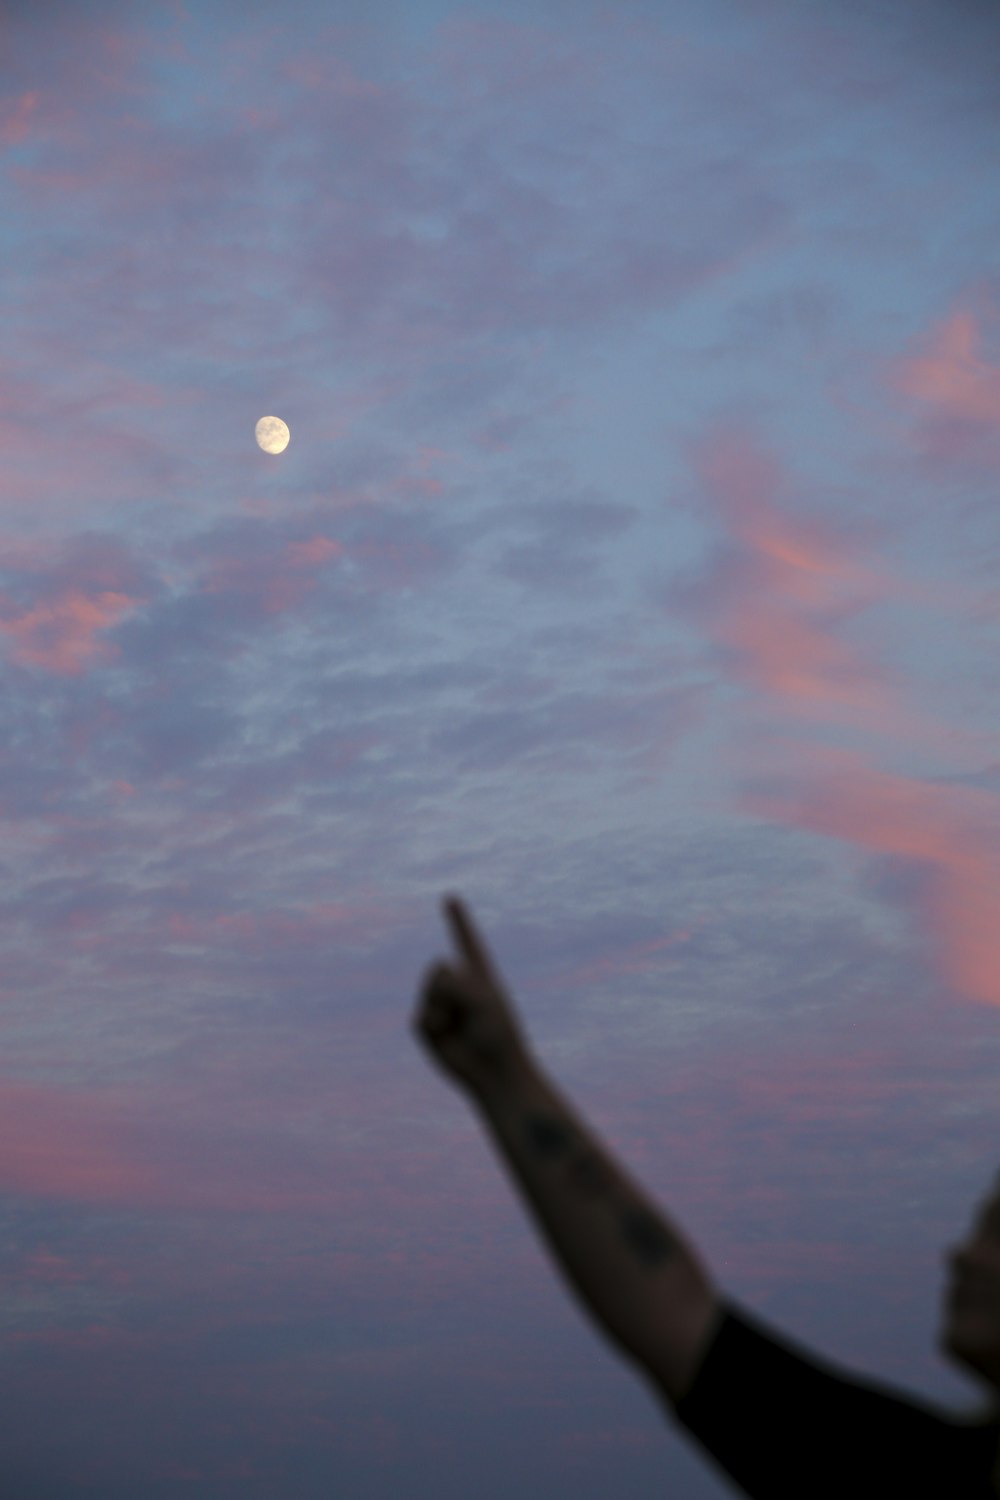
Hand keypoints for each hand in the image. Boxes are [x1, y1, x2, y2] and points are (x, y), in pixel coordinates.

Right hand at [413, 895, 535, 1097]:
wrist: (494, 1072)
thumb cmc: (497, 1034)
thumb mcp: (481, 999)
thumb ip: (453, 982)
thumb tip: (433, 975)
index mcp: (480, 975)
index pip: (467, 940)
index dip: (458, 919)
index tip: (451, 898)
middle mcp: (460, 986)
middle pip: (439, 968)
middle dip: (450, 991)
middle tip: (471, 1013)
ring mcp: (443, 1005)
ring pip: (428, 991)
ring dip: (444, 1010)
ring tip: (462, 1027)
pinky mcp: (429, 1026)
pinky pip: (420, 1016)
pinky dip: (434, 1027)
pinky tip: (448, 1039)